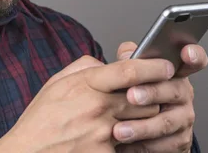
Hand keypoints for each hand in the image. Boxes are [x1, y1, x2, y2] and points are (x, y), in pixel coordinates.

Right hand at [0, 54, 175, 152]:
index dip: (154, 66)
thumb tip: (106, 63)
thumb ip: (85, 67)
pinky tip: (114, 139)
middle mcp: (98, 107)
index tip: (167, 66)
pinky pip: (131, 145)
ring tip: (130, 118)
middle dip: (151, 96)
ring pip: (143, 122)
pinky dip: (129, 142)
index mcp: (86, 84)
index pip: (130, 70)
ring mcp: (103, 133)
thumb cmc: (41, 119)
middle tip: (148, 96)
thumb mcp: (56, 83)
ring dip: (143, 119)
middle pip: (145, 97)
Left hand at [113, 42, 207, 152]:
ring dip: (142, 127)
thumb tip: (127, 52)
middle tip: (131, 95)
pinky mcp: (179, 142)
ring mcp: (183, 119)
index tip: (186, 52)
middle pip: (174, 90)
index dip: (194, 55)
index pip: (193, 61)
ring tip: (120, 130)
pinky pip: (162, 145)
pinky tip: (125, 145)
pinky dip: (142, 145)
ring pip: (166, 122)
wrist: (136, 130)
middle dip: (151, 93)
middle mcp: (183, 95)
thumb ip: (131, 60)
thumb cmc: (134, 96)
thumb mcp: (132, 75)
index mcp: (175, 74)